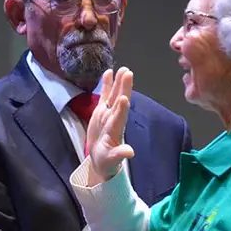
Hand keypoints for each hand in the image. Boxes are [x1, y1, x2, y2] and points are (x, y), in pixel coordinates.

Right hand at [84, 67, 135, 185]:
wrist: (101, 158)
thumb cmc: (108, 161)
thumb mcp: (112, 160)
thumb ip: (120, 154)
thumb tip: (130, 153)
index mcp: (115, 130)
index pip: (120, 118)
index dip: (121, 109)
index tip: (123, 98)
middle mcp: (114, 119)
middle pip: (119, 101)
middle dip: (123, 88)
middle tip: (127, 73)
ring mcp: (108, 113)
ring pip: (113, 96)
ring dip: (117, 83)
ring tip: (122, 69)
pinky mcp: (101, 111)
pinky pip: (104, 96)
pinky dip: (106, 84)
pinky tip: (108, 72)